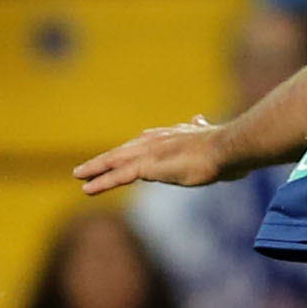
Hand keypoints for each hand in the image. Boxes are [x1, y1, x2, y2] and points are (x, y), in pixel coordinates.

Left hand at [74, 117, 228, 194]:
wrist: (228, 148)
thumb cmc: (227, 149)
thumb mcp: (210, 136)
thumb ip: (200, 129)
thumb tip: (199, 119)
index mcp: (171, 135)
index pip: (144, 143)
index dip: (129, 150)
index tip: (119, 154)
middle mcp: (156, 140)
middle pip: (124, 150)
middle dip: (105, 159)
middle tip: (85, 168)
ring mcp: (150, 152)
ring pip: (115, 162)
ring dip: (95, 169)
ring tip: (78, 176)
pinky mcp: (148, 166)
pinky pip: (118, 176)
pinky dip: (101, 181)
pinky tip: (87, 188)